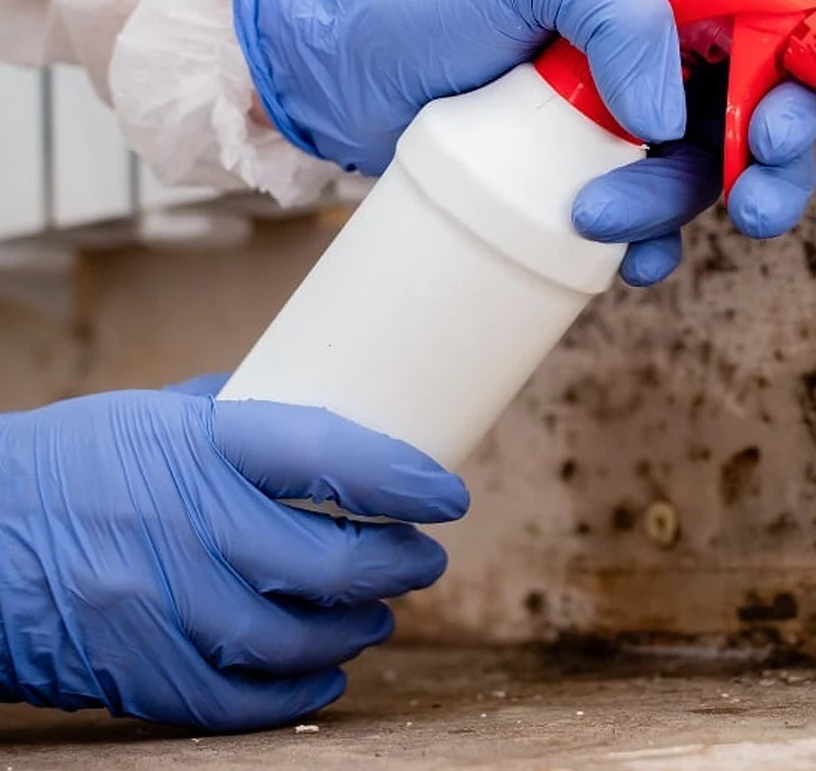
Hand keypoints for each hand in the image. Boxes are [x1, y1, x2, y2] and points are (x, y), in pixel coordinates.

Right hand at [0, 376, 468, 731]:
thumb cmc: (66, 464)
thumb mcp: (149, 416)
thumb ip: (237, 420)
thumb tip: (333, 416)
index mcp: (191, 444)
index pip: (325, 456)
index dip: (401, 480)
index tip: (447, 494)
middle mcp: (177, 523)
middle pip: (324, 564)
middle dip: (396, 566)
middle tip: (423, 560)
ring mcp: (152, 604)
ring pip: (291, 639)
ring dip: (355, 631)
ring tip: (378, 615)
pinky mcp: (131, 667)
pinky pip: (234, 700)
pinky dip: (294, 693)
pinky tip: (326, 674)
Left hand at [234, 0, 815, 285]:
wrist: (349, 72)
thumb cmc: (430, 4)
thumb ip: (614, 12)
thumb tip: (668, 115)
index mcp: (665, 1)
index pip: (768, 37)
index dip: (793, 90)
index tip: (771, 134)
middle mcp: (658, 64)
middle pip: (755, 122)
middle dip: (766, 172)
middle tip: (748, 207)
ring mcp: (626, 130)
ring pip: (698, 183)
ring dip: (673, 214)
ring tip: (596, 217)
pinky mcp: (591, 184)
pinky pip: (649, 230)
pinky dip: (649, 253)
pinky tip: (624, 267)